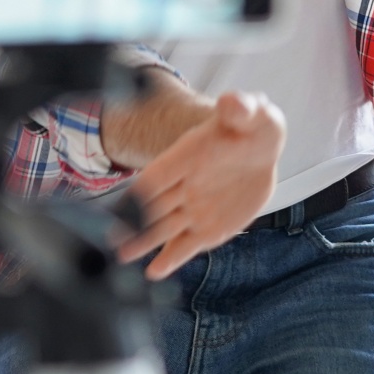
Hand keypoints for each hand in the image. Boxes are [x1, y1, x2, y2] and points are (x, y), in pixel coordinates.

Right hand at [115, 92, 287, 278]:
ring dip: (145, 242)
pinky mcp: (208, 228)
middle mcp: (184, 185)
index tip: (124, 206)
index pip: (158, 176)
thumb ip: (241, 108)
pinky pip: (186, 245)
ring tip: (124, 258)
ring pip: (164, 228)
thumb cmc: (251, 127)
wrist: (259, 150)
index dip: (141, 190)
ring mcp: (194, 209)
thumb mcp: (253, 113)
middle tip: (114, 239)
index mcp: (186, 156)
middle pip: (153, 207)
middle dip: (134, 222)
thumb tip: (232, 101)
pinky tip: (155, 272)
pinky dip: (171, 258)